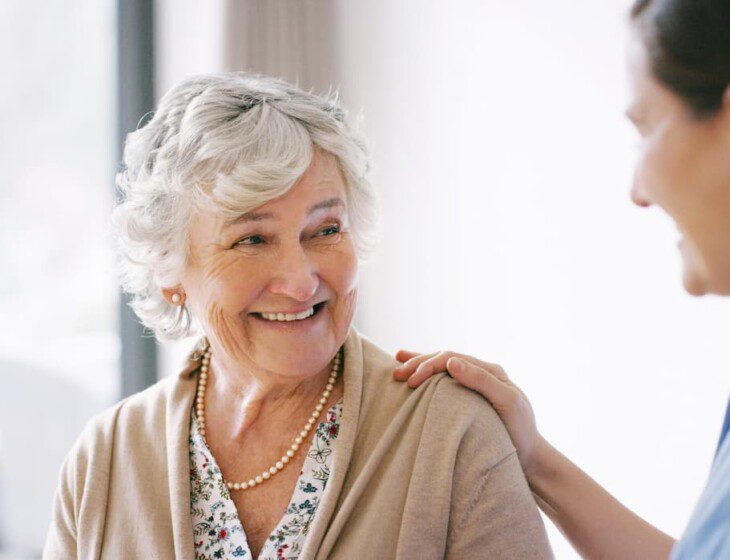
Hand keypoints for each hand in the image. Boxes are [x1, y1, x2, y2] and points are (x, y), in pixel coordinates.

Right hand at [393, 350, 543, 475]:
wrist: (530, 458)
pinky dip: (427, 376)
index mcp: (489, 370)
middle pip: (444, 360)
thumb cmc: (520, 432)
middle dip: (418, 364)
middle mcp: (481, 374)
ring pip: (441, 368)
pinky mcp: (468, 400)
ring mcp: (474, 386)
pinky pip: (444, 382)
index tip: (411, 380)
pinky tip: (413, 374)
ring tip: (396, 366)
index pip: (451, 358)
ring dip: (419, 366)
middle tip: (397, 374)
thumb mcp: (507, 403)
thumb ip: (482, 380)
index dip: (428, 365)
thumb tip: (452, 362)